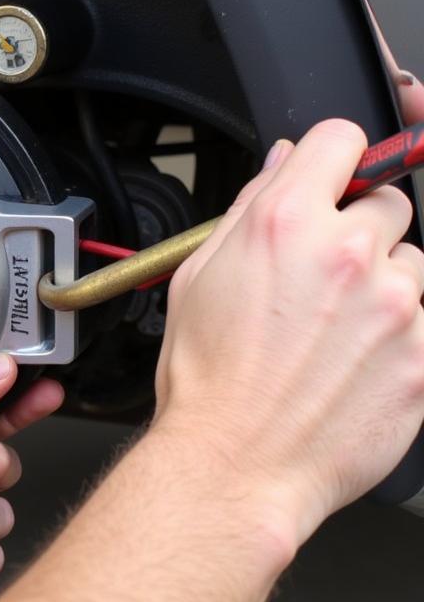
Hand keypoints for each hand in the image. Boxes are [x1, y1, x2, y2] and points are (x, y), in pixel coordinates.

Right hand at [152, 120, 423, 545]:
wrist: (237, 462)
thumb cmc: (209, 377)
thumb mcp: (199, 275)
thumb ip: (249, 207)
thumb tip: (283, 163)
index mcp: (285, 223)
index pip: (341, 139)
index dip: (334, 156)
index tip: (333, 176)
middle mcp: (347, 253)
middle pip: (388, 201)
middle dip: (359, 228)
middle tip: (325, 274)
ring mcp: (397, 305)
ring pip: (416, 263)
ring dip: (388, 282)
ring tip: (343, 327)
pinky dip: (404, 332)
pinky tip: (359, 360)